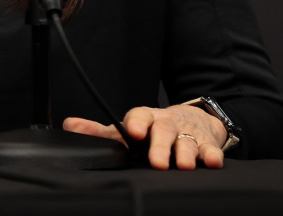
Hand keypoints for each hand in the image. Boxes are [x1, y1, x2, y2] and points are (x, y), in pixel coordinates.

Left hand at [63, 105, 228, 169]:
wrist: (192, 120)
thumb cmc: (153, 128)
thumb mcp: (128, 128)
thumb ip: (101, 131)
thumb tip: (69, 126)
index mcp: (146, 118)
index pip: (139, 116)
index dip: (136, 123)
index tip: (133, 132)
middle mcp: (167, 124)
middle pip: (163, 131)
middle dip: (160, 146)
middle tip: (156, 162)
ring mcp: (188, 134)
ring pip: (187, 142)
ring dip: (186, 153)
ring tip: (183, 166)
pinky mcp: (207, 144)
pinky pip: (212, 150)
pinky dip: (213, 155)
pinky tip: (212, 162)